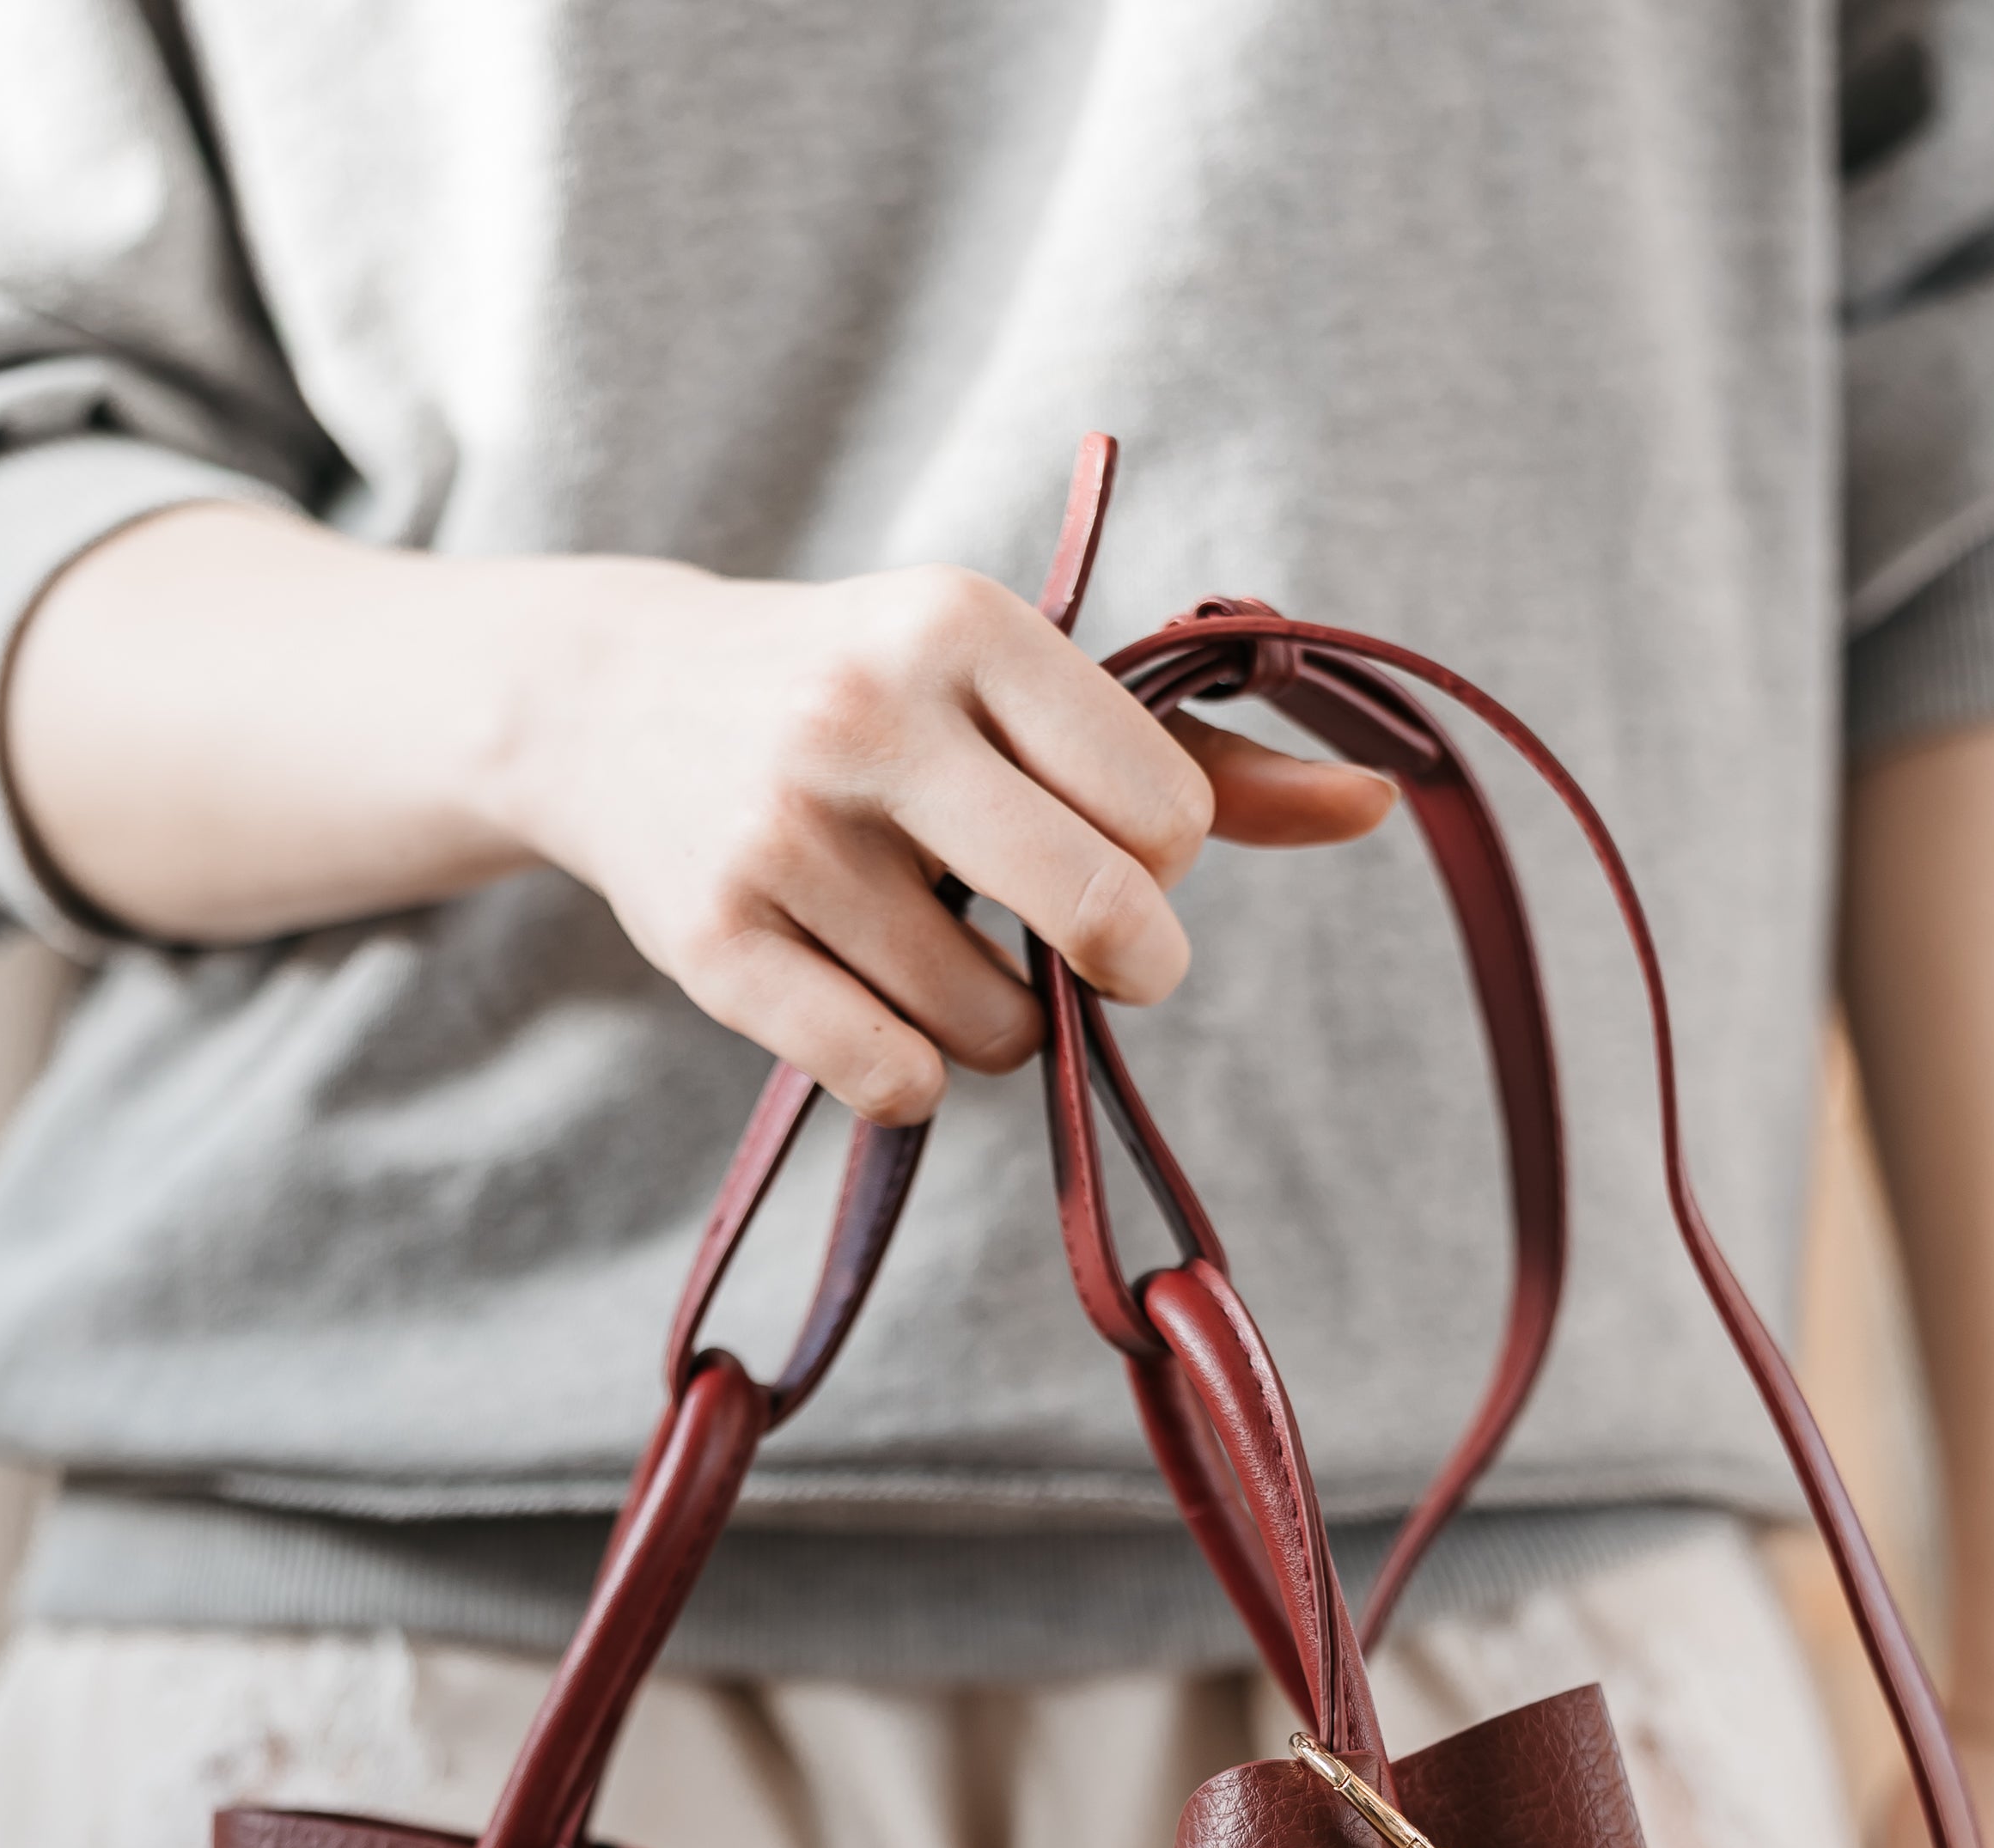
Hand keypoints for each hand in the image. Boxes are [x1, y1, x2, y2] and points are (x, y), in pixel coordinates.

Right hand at [491, 557, 1394, 1121]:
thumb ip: (1198, 755)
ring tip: (940, 950)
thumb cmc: (871, 698)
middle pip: (1101, 915)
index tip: (1107, 849)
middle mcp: (867, 714)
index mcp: (963, 624)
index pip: (1166, 813)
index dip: (1162, 864)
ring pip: (991, 1024)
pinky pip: (892, 1078)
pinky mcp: (712, 940)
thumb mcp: (1016, 685)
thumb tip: (1381, 806)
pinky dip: (910, 1071)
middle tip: (1097, 955)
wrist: (612, 700)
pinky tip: (874, 1002)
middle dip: (1127, 964)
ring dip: (997, 1023)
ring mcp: (781, 831)